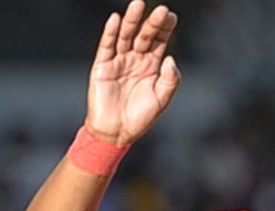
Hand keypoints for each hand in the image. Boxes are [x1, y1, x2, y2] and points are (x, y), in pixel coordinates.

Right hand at [86, 1, 179, 146]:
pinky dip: (110, 32)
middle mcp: (135, 60)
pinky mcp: (102, 66)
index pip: (159, 42)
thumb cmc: (140, 118)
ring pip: (126, 36)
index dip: (165, 30)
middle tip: (162, 10)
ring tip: (139, 5)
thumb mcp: (161, 99)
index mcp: (151, 67)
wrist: (117, 132)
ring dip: (132, 21)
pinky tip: (116, 19)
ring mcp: (118, 61)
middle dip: (152, 23)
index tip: (172, 16)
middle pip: (144, 36)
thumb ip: (169, 79)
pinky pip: (107, 46)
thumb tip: (170, 57)